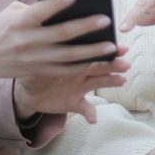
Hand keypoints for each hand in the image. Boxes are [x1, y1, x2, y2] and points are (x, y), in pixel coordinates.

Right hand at [0, 0, 126, 89]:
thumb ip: (36, 8)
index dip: (56, 3)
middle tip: (106, 20)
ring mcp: (34, 59)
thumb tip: (64, 4)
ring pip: (68, 56)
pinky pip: (64, 69)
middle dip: (85, 27)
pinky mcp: (38, 71)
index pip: (39, 11)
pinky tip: (98, 60)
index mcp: (18, 22)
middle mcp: (27, 42)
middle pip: (60, 34)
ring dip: (92, 51)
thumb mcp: (12, 12)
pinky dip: (82, 65)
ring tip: (111, 45)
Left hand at [14, 44, 129, 122]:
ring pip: (98, 83)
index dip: (106, 48)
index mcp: (73, 57)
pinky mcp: (74, 102)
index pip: (91, 50)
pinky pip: (85, 108)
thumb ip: (44, 49)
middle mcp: (81, 71)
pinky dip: (90, 114)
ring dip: (111, 81)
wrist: (28, 90)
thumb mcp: (37, 56)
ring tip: (122, 80)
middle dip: (114, 64)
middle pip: (100, 65)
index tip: (119, 47)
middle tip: (126, 63)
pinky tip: (94, 119)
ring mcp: (80, 87)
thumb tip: (47, 35)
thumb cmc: (34, 67)